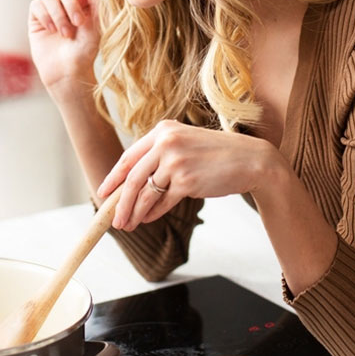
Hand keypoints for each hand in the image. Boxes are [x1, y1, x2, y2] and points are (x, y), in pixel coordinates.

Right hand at [28, 0, 101, 91]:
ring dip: (59, 14)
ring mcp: (51, 8)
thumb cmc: (86, 50)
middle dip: (71, 1)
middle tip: (79, 22)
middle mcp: (67, 1)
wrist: (69, 71)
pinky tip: (53, 31)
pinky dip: (46, 16)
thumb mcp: (97, 24)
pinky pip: (37, 5)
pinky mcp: (37, 17)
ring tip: (66, 34)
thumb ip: (95, 0)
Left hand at [96, 120, 288, 230]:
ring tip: (129, 225)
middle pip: (132, 178)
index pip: (128, 157)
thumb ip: (160, 158)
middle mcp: (166, 143)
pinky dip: (153, 213)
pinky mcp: (186, 181)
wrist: (250, 159)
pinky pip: (162, 202)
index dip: (113, 177)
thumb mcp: (185, 145)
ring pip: (145, 193)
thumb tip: (131, 186)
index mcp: (163, 130)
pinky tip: (148, 219)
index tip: (103, 193)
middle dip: (120, 203)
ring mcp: (175, 161)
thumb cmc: (217, 155)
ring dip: (134, 213)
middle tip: (114, 220)